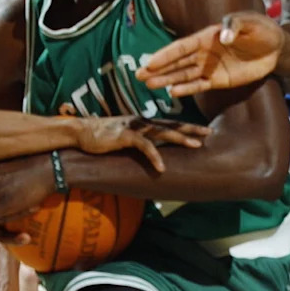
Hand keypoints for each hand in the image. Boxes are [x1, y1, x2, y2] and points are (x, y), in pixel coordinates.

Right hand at [72, 114, 207, 167]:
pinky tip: (162, 168)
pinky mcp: (124, 136)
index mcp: (143, 123)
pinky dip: (154, 156)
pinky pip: (143, 146)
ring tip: (196, 145)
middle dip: (191, 129)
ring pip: (162, 132)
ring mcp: (134, 128)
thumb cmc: (100, 138)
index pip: (169, 124)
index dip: (186, 127)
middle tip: (209, 132)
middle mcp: (141, 122)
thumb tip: (150, 152)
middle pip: (171, 125)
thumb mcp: (123, 139)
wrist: (80, 133)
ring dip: (180, 139)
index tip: (203, 131)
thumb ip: (138, 142)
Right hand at [136, 12, 283, 97]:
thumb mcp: (251, 23)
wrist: (277, 48)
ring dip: (167, 80)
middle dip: (158, 69)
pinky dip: (187, 89)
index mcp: (207, 36)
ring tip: (149, 85)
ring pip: (184, 75)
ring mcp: (210, 67)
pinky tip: (172, 93)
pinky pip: (199, 86)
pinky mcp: (219, 80)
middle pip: (177, 63)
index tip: (149, 62)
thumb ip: (234, 27)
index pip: (181, 47)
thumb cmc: (263, 30)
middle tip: (139, 76)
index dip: (165, 55)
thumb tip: (221, 38)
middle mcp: (204, 52)